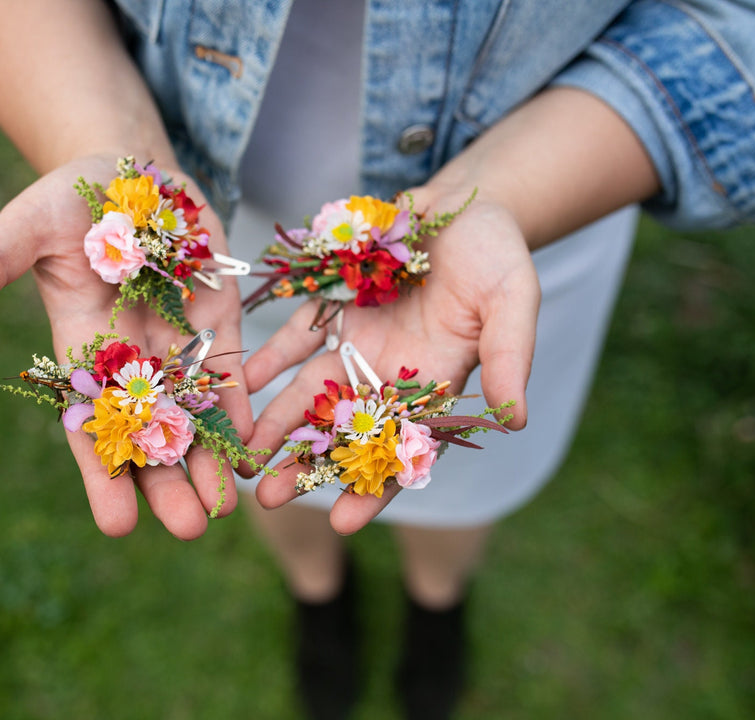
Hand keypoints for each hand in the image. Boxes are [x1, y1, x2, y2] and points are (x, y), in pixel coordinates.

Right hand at [0, 154, 250, 539]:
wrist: (129, 174)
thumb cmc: (70, 199)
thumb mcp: (29, 224)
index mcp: (83, 348)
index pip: (92, 425)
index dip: (103, 474)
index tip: (116, 526)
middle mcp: (132, 360)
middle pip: (151, 434)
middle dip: (168, 482)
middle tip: (189, 529)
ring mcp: (178, 344)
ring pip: (195, 415)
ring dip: (209, 460)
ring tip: (224, 507)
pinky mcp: (217, 323)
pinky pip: (230, 374)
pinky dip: (239, 409)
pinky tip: (253, 449)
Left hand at [241, 186, 539, 534]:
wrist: (464, 203)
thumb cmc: (497, 252)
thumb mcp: (512, 299)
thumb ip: (510, 356)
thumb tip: (517, 419)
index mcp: (435, 382)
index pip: (403, 447)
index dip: (375, 486)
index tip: (342, 523)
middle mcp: (390, 372)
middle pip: (345, 430)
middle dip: (308, 465)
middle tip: (269, 501)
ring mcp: (356, 341)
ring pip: (310, 393)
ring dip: (277, 422)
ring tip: (244, 457)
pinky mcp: (331, 307)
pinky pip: (292, 339)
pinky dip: (267, 360)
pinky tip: (238, 385)